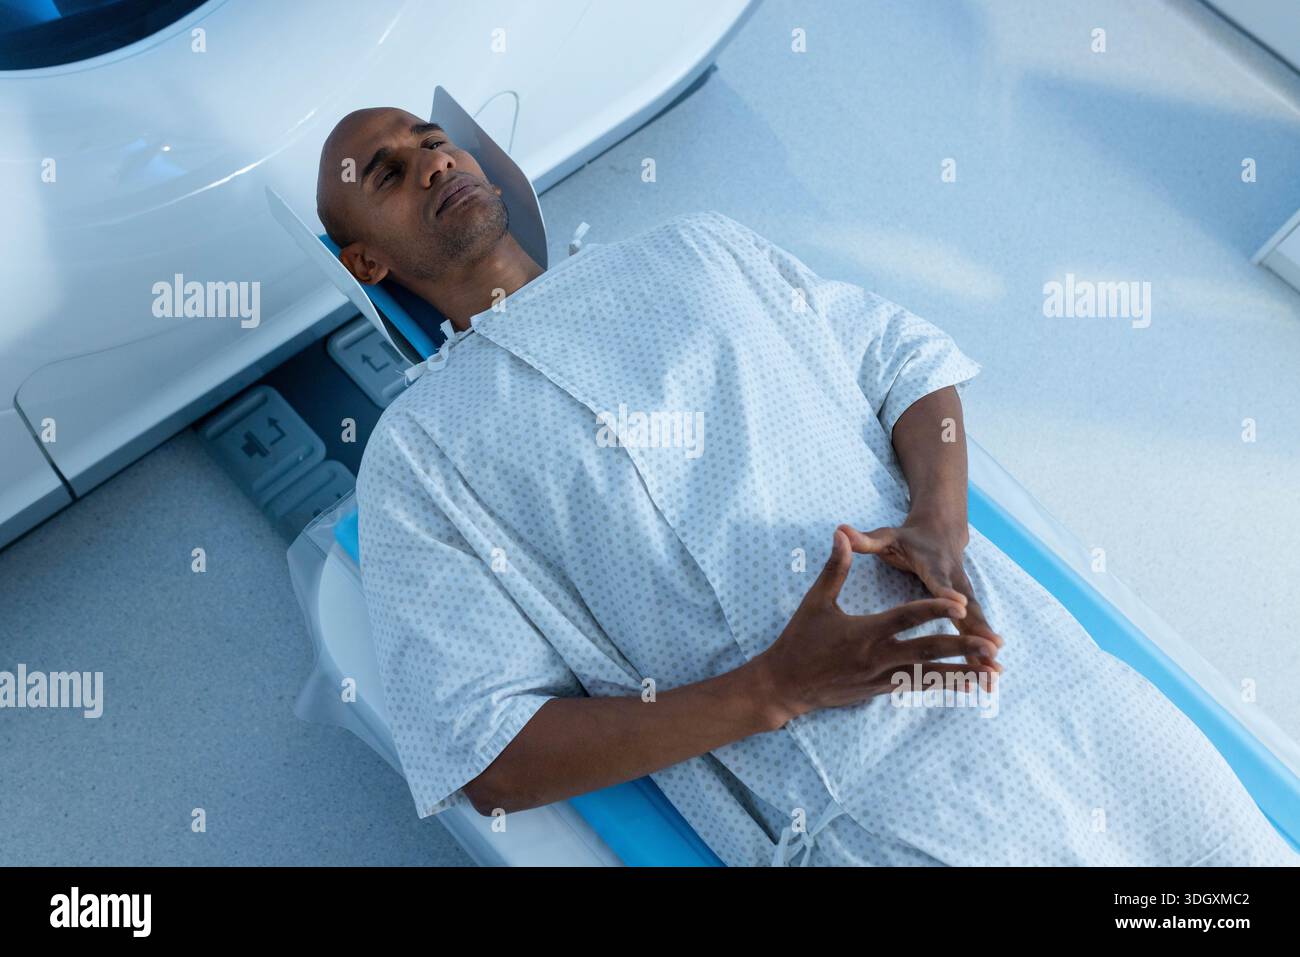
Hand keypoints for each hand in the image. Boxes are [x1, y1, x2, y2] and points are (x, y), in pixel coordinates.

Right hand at [752, 530, 1000, 726]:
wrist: (785, 685)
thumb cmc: (800, 640)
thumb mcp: (816, 601)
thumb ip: (835, 568)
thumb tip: (841, 533)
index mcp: (865, 632)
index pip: (906, 618)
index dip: (934, 609)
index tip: (959, 605)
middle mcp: (878, 658)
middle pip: (927, 651)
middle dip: (962, 647)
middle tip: (991, 645)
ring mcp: (882, 678)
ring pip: (929, 676)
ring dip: (961, 674)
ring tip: (990, 673)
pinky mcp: (882, 690)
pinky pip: (919, 687)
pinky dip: (943, 685)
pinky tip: (964, 685)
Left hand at [837, 519, 1001, 668]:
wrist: (941, 532)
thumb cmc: (908, 539)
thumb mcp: (887, 537)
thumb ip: (865, 539)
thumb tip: (840, 530)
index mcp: (933, 566)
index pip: (939, 580)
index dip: (946, 593)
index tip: (959, 605)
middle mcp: (953, 582)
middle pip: (968, 607)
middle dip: (979, 629)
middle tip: (991, 650)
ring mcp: (963, 597)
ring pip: (976, 625)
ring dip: (985, 649)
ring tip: (995, 676)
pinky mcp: (965, 611)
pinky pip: (974, 635)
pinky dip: (981, 656)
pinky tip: (988, 682)